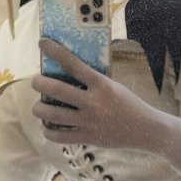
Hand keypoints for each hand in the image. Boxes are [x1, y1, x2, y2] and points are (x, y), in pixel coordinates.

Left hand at [31, 40, 163, 149]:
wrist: (145, 129)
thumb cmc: (128, 104)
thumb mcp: (114, 86)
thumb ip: (94, 82)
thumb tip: (68, 74)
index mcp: (102, 84)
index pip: (73, 64)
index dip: (55, 52)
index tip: (42, 43)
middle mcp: (93, 102)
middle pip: (56, 89)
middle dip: (39, 83)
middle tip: (35, 81)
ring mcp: (89, 121)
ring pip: (52, 115)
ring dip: (39, 109)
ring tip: (38, 106)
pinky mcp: (88, 137)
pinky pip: (60, 136)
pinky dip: (48, 132)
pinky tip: (47, 127)